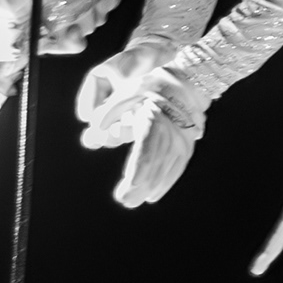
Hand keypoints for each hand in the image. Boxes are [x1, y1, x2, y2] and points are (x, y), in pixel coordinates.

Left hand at [75, 49, 203, 204]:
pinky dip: (164, 183)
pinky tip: (153, 195)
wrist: (188, 81)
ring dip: (151, 188)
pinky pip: (176, 169)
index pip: (147, 150)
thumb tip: (93, 130)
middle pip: (156, 165)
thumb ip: (109, 112)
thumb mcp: (128, 91)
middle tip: (125, 201)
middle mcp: (172, 133)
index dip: (137, 171)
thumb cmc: (153, 84)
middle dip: (140, 186)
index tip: (127, 187)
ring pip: (166, 170)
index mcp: (156, 118)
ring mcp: (183, 141)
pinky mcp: (188, 145)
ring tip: (135, 200)